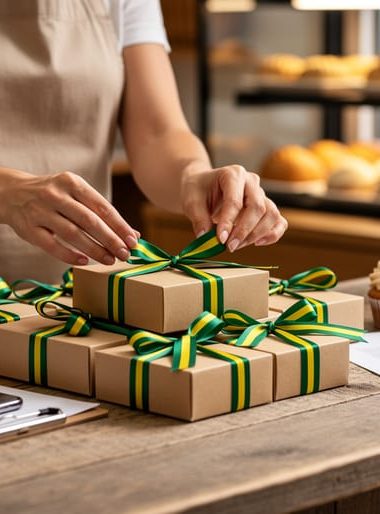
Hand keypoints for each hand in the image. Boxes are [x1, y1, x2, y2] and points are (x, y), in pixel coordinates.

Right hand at [0, 169, 138, 265]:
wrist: (12, 193)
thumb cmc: (55, 196)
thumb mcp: (77, 195)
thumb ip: (102, 213)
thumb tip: (133, 234)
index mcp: (72, 183)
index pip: (102, 206)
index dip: (119, 225)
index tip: (133, 241)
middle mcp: (56, 195)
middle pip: (89, 221)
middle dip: (110, 239)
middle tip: (125, 254)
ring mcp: (40, 211)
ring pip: (72, 234)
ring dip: (94, 249)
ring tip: (110, 260)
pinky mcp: (29, 228)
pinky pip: (52, 245)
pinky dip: (69, 255)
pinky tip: (85, 261)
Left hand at [181, 165, 287, 250]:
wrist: (204, 186)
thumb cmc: (198, 191)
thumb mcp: (191, 201)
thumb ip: (198, 218)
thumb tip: (205, 237)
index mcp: (232, 174)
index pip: (235, 200)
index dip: (229, 222)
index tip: (221, 240)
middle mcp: (251, 181)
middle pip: (258, 207)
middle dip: (244, 231)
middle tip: (229, 246)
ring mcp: (261, 193)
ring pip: (271, 214)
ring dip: (256, 234)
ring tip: (237, 245)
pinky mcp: (266, 207)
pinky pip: (279, 221)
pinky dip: (272, 234)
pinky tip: (257, 243)